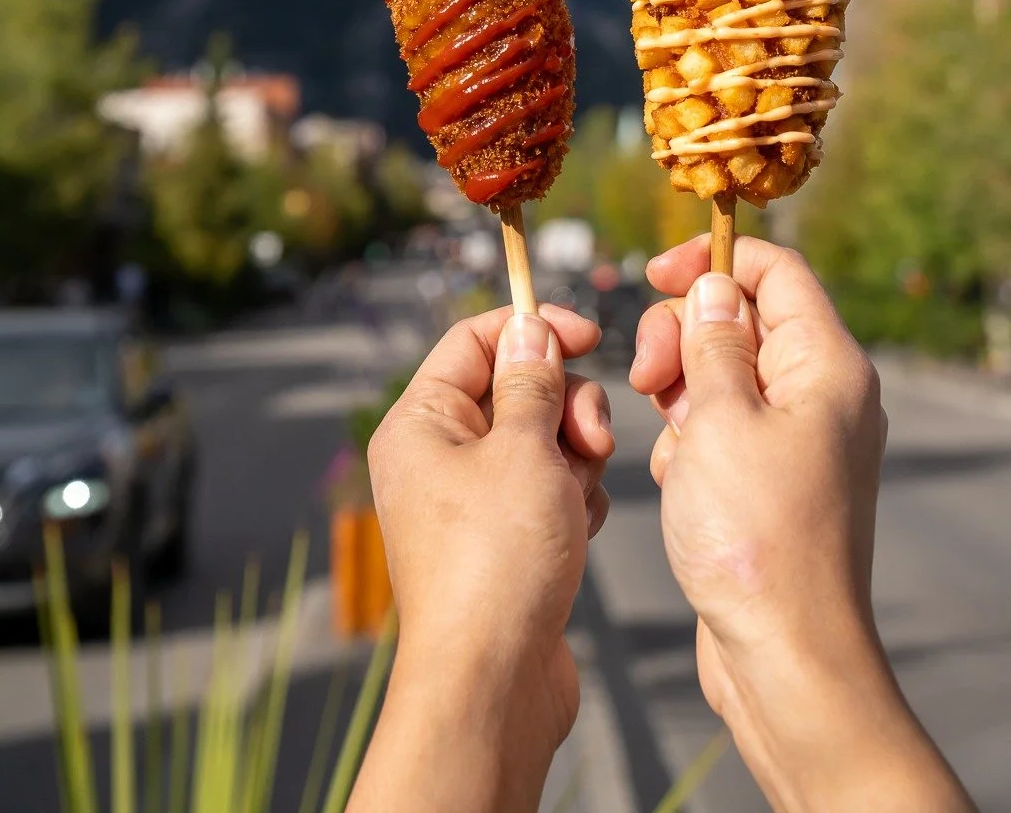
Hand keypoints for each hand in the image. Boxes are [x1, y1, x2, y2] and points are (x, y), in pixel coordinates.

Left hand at [350, 302, 613, 812]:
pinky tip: (578, 533)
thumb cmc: (496, 562)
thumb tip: (530, 330)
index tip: (590, 335)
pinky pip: (551, 489)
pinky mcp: (504, 540)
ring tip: (578, 498)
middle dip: (566, 405)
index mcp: (421, 423)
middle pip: (516, 388)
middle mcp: (438, 458)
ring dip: (576, 457)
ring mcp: (471, 502)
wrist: (493, 683)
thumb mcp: (524, 449)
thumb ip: (533, 380)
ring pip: (542, 439)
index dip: (533, 328)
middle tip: (590, 440)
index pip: (475, 340)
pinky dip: (574, 500)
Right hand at [632, 237, 971, 812]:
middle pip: (742, 320)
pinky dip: (691, 444)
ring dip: (681, 398)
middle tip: (647, 379)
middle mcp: (824, 395)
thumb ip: (712, 340)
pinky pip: (724, 431)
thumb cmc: (756, 539)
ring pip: (724, 377)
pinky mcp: (777, 483)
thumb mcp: (718, 419)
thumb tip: (714, 285)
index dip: (711, 262)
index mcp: (827, 365)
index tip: (652, 277)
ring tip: (671, 451)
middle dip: (683, 337)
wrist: (785, 659)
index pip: (775, 271)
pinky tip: (679, 485)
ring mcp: (802, 441)